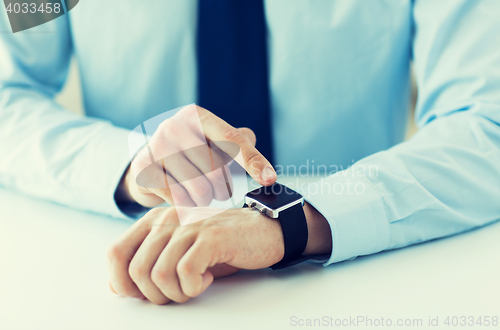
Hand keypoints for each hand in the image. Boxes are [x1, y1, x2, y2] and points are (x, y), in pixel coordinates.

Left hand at [106, 203, 331, 303]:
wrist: (261, 231)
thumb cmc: (218, 246)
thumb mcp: (177, 253)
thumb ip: (147, 263)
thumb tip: (116, 287)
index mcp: (154, 221)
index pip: (115, 253)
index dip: (122, 282)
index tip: (143, 293)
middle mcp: (167, 219)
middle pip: (136, 270)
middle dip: (154, 295)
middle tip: (177, 292)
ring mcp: (189, 226)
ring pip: (159, 274)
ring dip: (176, 293)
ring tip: (193, 285)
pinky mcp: (210, 237)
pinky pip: (186, 273)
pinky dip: (194, 287)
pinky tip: (207, 278)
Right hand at [116, 104, 276, 207]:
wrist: (148, 163)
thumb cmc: (191, 153)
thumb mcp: (213, 141)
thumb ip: (239, 142)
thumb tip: (255, 149)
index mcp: (196, 116)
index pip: (232, 140)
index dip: (253, 161)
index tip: (270, 179)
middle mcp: (174, 126)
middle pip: (217, 171)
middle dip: (223, 189)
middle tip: (218, 192)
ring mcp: (156, 146)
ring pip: (200, 189)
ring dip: (206, 200)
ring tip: (200, 195)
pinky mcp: (144, 169)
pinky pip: (179, 200)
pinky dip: (187, 206)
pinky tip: (183, 199)